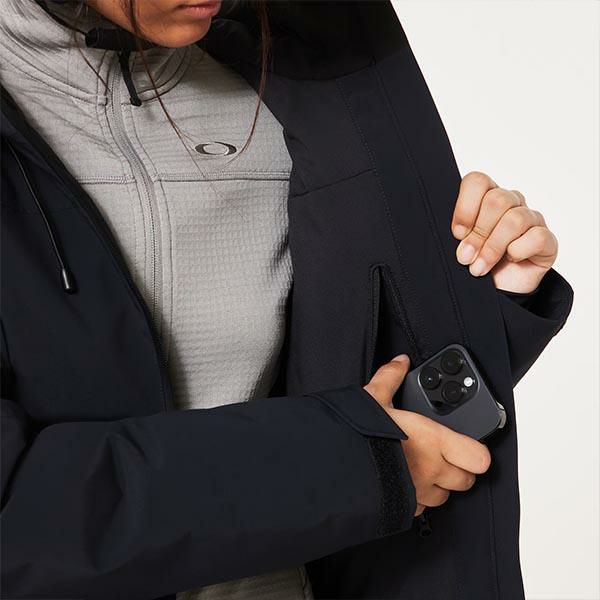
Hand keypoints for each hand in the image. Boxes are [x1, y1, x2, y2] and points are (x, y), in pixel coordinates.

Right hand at [363, 354, 490, 515]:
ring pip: (445, 496)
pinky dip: (418, 498)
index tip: (465, 443)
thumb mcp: (373, 399)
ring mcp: (420, 492)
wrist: (335, 467)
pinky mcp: (405, 508)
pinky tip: (403, 482)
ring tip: (420, 469)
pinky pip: (422, 508)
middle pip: (467, 480)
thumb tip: (399, 362)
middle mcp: (432, 469)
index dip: (476, 451)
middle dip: (458, 469)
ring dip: (438, 485)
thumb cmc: (357, 434)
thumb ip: (390, 378)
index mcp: (433, 440)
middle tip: (441, 455)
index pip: (480, 457)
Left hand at [451, 171, 558, 293]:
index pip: (478, 181)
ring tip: (479, 268)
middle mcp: (511, 203)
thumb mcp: (460, 246)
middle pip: (497, 200)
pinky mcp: (547, 240)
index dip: (465, 207)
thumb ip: (458, 234)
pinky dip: (519, 251)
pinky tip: (511, 260)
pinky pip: (537, 237)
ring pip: (515, 220)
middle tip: (465, 257)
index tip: (457, 234)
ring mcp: (531, 220)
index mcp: (486, 197)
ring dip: (493, 247)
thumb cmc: (476, 263)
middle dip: (478, 233)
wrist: (497, 290)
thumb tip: (459, 235)